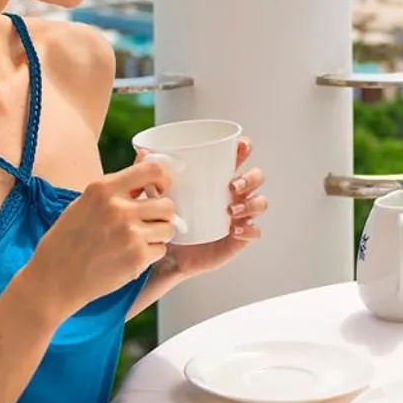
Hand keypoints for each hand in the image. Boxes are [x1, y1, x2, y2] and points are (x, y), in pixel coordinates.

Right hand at [21, 154, 177, 319]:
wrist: (53, 279)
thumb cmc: (66, 240)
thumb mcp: (85, 202)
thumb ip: (118, 183)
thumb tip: (146, 156)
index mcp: (103, 188)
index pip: (153, 170)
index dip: (164, 179)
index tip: (161, 189)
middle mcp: (118, 208)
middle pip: (167, 204)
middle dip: (161, 215)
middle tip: (148, 224)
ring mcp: (129, 233)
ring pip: (168, 228)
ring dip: (158, 236)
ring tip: (137, 241)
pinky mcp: (137, 257)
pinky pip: (161, 250)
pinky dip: (150, 255)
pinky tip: (130, 257)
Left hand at [164, 138, 266, 278]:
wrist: (165, 255)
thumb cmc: (166, 220)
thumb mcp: (156, 197)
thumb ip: (150, 175)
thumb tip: (143, 152)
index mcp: (217, 179)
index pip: (238, 158)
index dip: (244, 149)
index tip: (240, 147)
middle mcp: (232, 195)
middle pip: (256, 178)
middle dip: (250, 178)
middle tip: (232, 185)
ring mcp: (238, 217)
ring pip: (259, 203)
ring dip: (251, 203)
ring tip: (231, 210)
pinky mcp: (238, 239)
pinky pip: (255, 232)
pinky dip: (249, 229)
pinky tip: (235, 230)